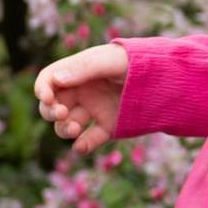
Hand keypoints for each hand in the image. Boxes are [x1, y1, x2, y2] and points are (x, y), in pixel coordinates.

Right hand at [36, 45, 127, 160]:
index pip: (49, 81)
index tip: (47, 97)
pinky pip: (88, 140)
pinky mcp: (107, 127)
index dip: (43, 89)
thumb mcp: (110, 60)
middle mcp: (81, 93)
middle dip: (50, 111)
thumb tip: (56, 80)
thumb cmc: (134, 61)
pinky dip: (82, 146)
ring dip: (64, 129)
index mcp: (77, 72)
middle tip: (61, 112)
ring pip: (66, 125)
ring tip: (74, 129)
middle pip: (52, 106)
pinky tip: (81, 147)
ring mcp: (93, 111)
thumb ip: (84, 68)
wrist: (165, 78)